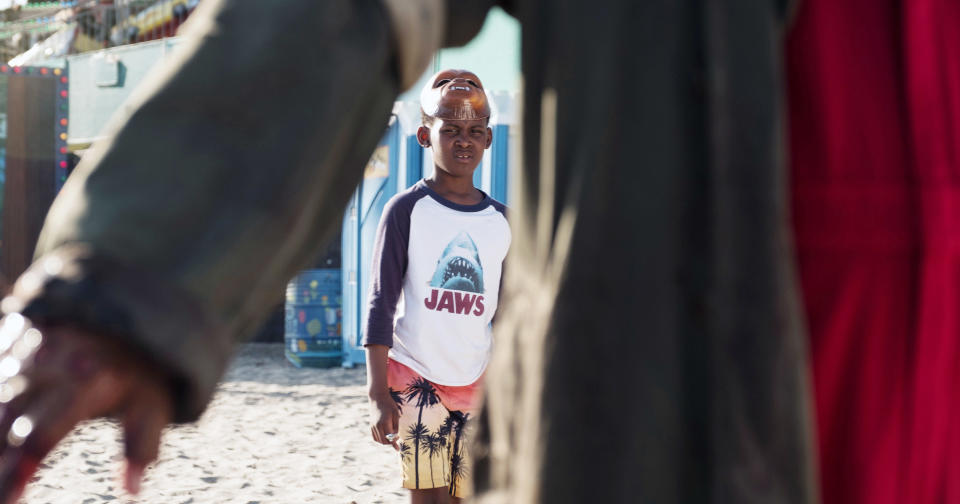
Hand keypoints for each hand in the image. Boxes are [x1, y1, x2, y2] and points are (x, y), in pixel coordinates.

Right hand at [0, 314, 172, 503]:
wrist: (122, 310)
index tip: (9, 501)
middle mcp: (49, 362)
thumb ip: (140, 446)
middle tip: (0, 495)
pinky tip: (0, 431)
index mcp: (88, 380)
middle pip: (8, 422)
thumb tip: (133, 493)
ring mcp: (24, 349)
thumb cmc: (137, 372)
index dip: (18, 472)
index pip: (41, 435)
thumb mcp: (152, 405)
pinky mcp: (8, 340)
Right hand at [368, 389, 399, 449]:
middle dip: (391, 443)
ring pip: (379, 440)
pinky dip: (379, 439)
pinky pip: (374, 437)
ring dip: (385, 442)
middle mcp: (377, 425)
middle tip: (396, 439)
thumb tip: (395, 437)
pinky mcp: (371, 425)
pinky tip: (385, 437)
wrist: (378, 398)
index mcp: (385, 422)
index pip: (390, 437)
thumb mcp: (396, 414)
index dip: (395, 441)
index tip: (399, 441)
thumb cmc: (389, 404)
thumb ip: (396, 426)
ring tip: (391, 438)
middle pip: (384, 441)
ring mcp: (373, 426)